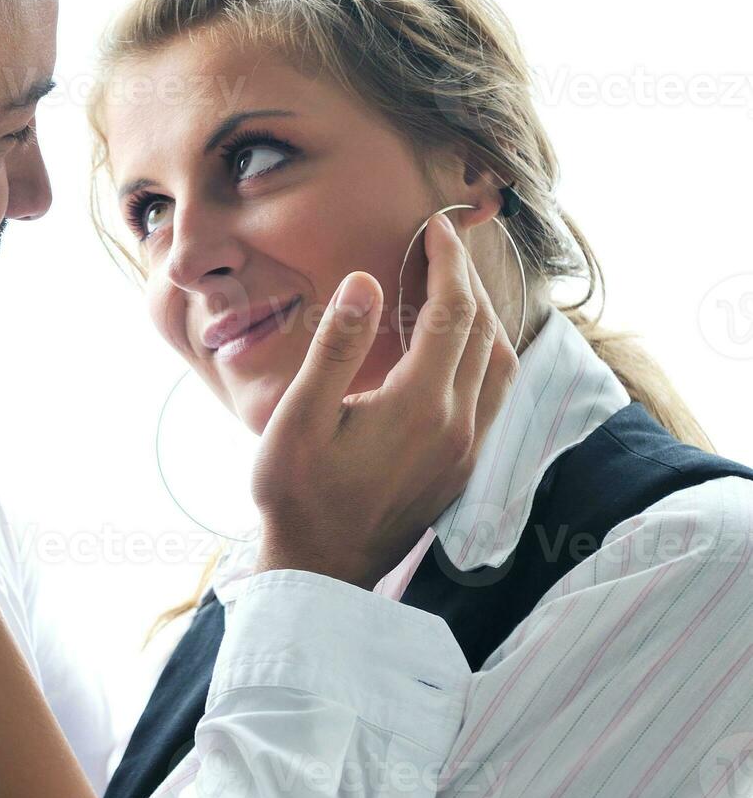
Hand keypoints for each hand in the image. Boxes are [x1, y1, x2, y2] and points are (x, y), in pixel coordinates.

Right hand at [251, 213, 518, 589]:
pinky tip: (457, 351)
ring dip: (483, 319)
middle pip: (484, 333)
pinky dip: (486, 357)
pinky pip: (494, 397)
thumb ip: (335, 347)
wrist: (321, 570)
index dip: (447, 263)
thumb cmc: (297, 493)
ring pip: (501, 366)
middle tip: (442, 248)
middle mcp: (458, 426)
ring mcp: (466, 452)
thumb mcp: (299, 417)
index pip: (453, 313)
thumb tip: (365, 283)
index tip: (436, 227)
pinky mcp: (462, 471)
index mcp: (420, 405)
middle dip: (467, 282)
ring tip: (453, 290)